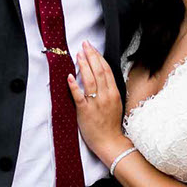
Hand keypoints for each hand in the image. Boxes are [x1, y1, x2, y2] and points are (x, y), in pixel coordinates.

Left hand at [67, 42, 128, 157]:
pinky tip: (70, 77)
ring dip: (83, 65)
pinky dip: (74, 86)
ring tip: (78, 55)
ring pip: (89, 80)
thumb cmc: (111, 125)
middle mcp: (105, 96)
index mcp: (113, 93)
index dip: (99, 57)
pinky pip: (79, 96)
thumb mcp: (116, 104)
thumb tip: (103, 78)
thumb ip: (110, 90)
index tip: (92, 48)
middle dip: (91, 56)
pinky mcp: (85, 111)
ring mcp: (95, 103)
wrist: (110, 142)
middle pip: (98, 71)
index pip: (106, 70)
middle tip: (85, 45)